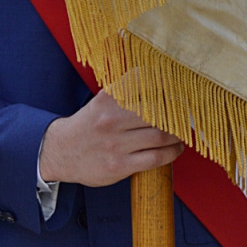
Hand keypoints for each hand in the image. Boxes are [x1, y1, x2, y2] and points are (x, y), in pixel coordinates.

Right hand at [39, 89, 184, 186]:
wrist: (59, 152)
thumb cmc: (90, 124)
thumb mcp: (103, 101)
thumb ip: (129, 91)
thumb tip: (165, 81)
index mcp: (108, 99)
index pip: (146, 85)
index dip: (169, 86)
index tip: (183, 89)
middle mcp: (111, 119)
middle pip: (158, 112)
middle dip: (178, 113)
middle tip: (187, 114)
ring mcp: (115, 144)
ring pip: (160, 136)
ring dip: (178, 134)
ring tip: (182, 133)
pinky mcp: (119, 166)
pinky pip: (156, 158)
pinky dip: (172, 153)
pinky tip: (175, 149)